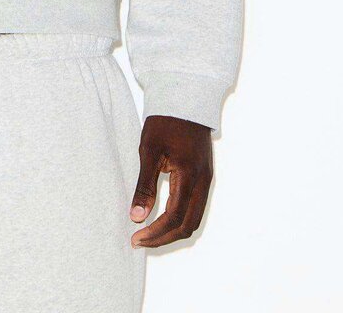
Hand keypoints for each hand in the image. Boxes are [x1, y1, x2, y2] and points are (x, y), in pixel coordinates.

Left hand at [129, 114, 212, 246]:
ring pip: (194, 219)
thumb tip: (136, 216)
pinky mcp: (204, 177)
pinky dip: (180, 219)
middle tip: (140, 240)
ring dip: (172, 231)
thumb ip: (145, 186)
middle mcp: (203, 182)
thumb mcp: (149, 151)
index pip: (174, 217)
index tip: (136, 238)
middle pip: (188, 225)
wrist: (185, 101)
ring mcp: (206, 180)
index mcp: (190, 176)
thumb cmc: (165, 122)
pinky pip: (195, 208)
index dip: (155, 232)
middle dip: (164, 238)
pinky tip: (162, 218)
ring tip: (148, 233)